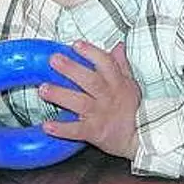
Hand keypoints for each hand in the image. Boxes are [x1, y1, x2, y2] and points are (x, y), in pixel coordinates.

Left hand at [39, 41, 140, 159]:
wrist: (139, 138)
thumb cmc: (132, 110)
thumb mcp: (131, 84)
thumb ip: (122, 65)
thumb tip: (118, 46)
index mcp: (117, 83)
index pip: (106, 63)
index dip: (92, 53)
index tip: (77, 44)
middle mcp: (108, 97)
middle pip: (90, 81)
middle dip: (71, 69)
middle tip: (54, 60)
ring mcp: (100, 115)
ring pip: (80, 103)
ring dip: (61, 95)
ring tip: (44, 88)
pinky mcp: (93, 132)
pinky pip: (76, 131)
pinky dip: (61, 129)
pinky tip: (47, 125)